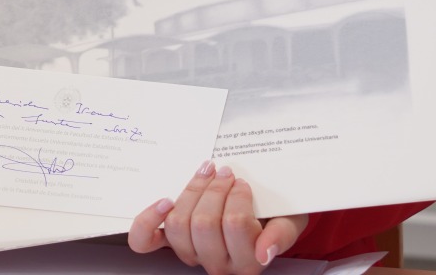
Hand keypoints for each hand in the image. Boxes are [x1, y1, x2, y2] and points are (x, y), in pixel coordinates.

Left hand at [128, 160, 308, 274]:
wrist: (264, 216)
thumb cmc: (276, 216)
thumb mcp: (290, 221)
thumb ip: (281, 236)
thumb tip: (265, 252)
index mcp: (248, 260)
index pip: (235, 224)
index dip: (237, 196)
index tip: (243, 183)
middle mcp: (217, 262)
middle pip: (204, 223)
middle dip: (214, 189)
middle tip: (226, 173)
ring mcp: (191, 253)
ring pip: (178, 225)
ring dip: (190, 192)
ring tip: (205, 174)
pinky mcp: (169, 243)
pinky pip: (145, 240)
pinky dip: (147, 220)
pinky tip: (163, 202)